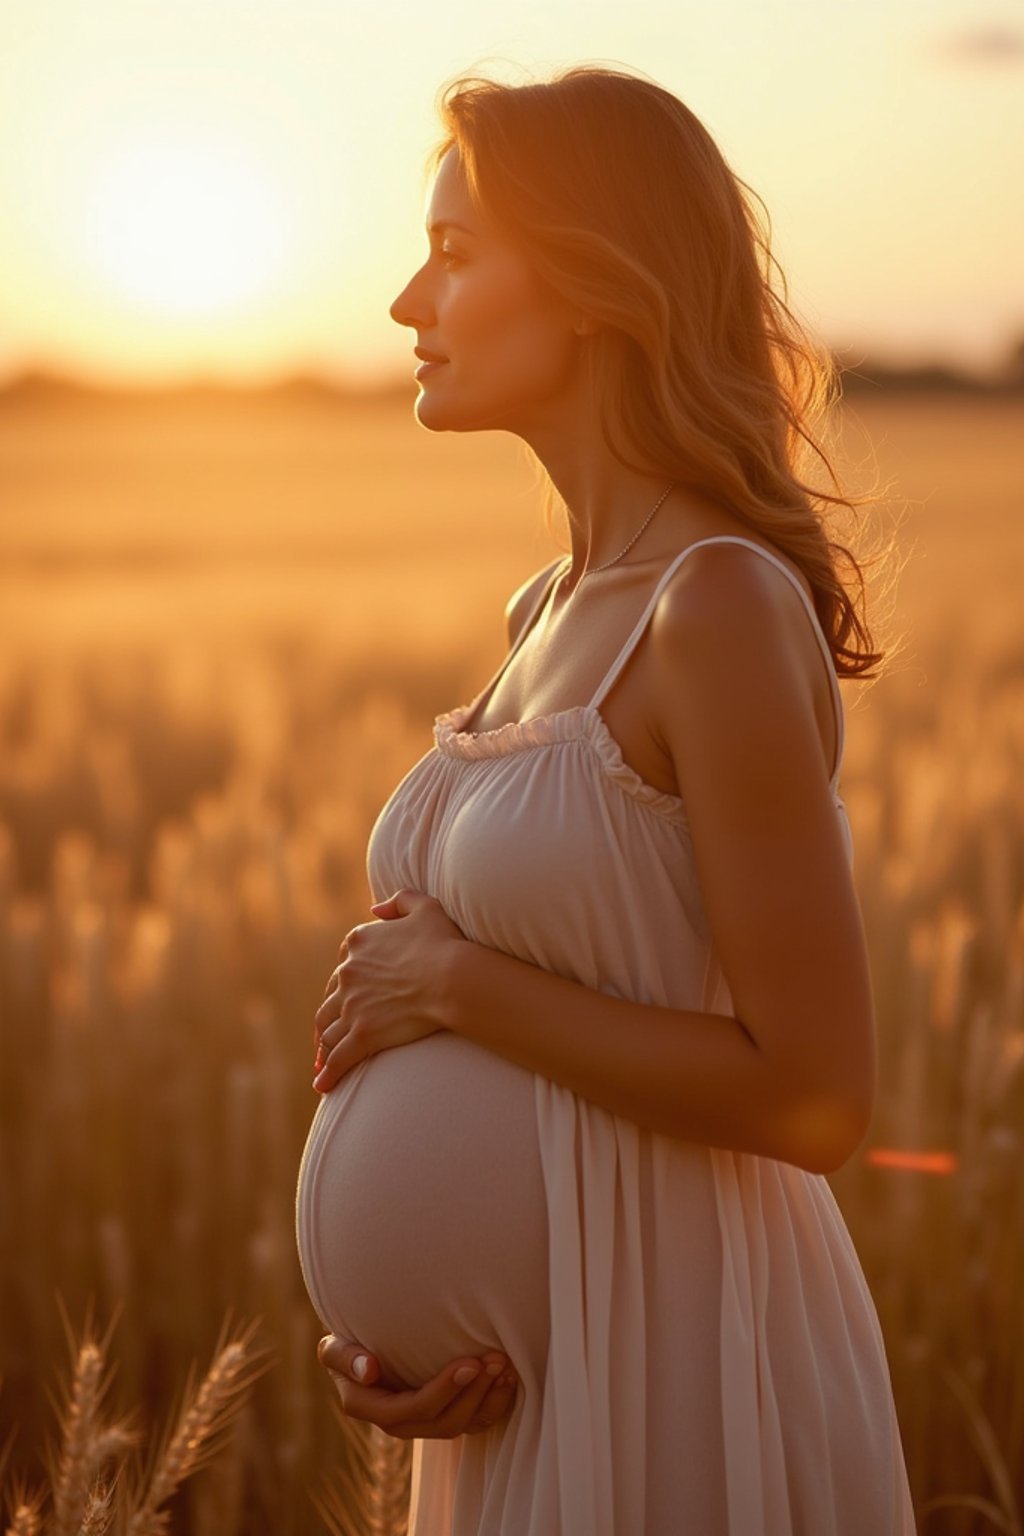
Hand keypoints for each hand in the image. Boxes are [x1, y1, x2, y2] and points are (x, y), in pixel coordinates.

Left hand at [312, 889, 466, 1092]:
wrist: (452, 976)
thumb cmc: (444, 942)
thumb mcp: (424, 907)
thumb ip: (399, 901)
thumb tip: (375, 909)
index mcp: (359, 943)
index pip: (343, 965)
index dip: (344, 982)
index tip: (345, 994)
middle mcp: (348, 974)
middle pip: (330, 999)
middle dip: (330, 1016)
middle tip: (330, 1031)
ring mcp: (352, 1006)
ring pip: (328, 1030)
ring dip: (324, 1045)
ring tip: (324, 1060)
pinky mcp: (362, 1035)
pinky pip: (338, 1059)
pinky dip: (328, 1074)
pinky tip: (322, 1087)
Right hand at [316, 1336, 519, 1438]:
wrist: (364, 1347)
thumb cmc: (347, 1343)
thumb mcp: (333, 1347)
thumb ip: (344, 1357)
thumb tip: (368, 1370)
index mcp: (370, 1408)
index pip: (412, 1409)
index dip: (444, 1390)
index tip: (470, 1362)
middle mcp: (398, 1423)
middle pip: (442, 1422)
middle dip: (473, 1393)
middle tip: (496, 1358)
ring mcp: (422, 1423)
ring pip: (462, 1425)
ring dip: (488, 1399)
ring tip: (506, 1367)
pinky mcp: (442, 1416)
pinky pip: (472, 1422)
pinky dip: (494, 1405)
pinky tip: (508, 1379)